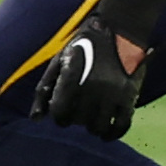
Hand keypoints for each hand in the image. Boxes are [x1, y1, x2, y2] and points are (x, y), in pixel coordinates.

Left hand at [29, 13, 146, 140]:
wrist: (117, 30)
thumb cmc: (82, 48)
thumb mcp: (58, 63)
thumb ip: (44, 90)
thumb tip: (35, 119)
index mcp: (71, 78)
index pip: (59, 113)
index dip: (58, 116)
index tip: (61, 112)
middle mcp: (92, 88)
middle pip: (78, 121)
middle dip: (75, 119)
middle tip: (78, 111)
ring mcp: (112, 93)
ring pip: (98, 127)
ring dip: (91, 127)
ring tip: (90, 119)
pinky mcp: (130, 96)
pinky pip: (121, 126)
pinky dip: (112, 134)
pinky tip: (105, 134)